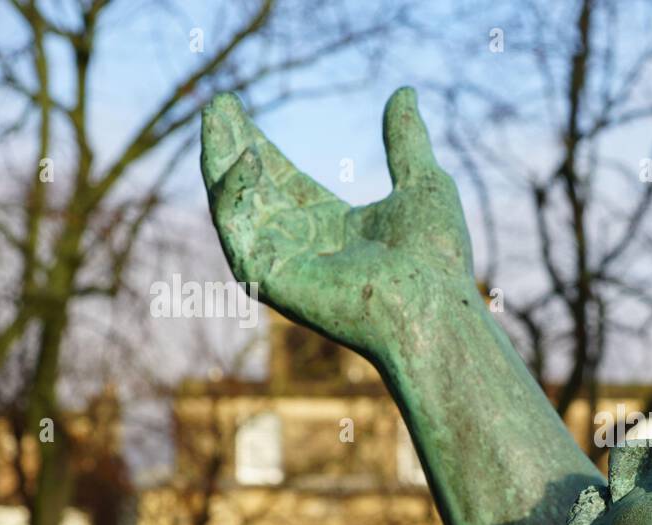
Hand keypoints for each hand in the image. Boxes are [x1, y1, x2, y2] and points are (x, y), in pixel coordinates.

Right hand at [200, 87, 475, 355]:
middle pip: (251, 190)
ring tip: (215, 117)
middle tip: (218, 104)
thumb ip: (406, 139)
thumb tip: (406, 91)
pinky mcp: (269, 280)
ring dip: (220, 161)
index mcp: (331, 228)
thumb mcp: (422, 181)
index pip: (282, 182)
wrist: (433, 307)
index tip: (235, 107)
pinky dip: (236, 193)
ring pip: (235, 206)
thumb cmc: (436, 258)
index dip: (259, 147)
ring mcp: (283, 265)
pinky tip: (248, 157)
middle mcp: (302, 247)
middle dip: (230, 147)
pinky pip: (238, 231)